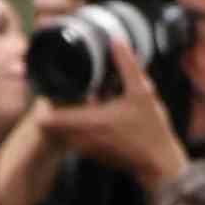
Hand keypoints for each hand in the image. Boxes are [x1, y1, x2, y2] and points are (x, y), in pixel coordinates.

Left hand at [46, 64, 191, 198]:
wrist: (159, 165)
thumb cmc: (151, 131)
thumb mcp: (142, 92)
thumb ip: (127, 64)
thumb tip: (116, 40)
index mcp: (90, 122)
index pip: (49, 119)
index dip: (45, 103)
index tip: (50, 89)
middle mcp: (84, 139)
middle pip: (51, 126)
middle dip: (53, 108)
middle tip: (60, 91)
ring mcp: (87, 149)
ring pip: (62, 134)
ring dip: (64, 119)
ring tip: (78, 102)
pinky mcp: (94, 155)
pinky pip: (75, 140)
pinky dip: (76, 129)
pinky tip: (92, 116)